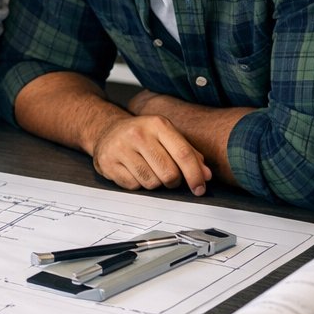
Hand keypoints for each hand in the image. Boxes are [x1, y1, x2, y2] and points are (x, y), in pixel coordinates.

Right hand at [90, 115, 212, 195]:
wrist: (107, 130)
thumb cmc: (144, 136)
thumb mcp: (167, 136)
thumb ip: (189, 153)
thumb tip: (206, 175)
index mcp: (157, 124)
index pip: (183, 153)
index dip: (194, 174)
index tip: (200, 188)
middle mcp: (138, 134)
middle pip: (168, 173)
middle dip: (174, 182)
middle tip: (171, 178)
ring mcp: (120, 148)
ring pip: (151, 182)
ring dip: (155, 183)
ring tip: (150, 172)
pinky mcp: (107, 163)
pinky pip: (133, 186)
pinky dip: (138, 184)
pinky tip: (134, 172)